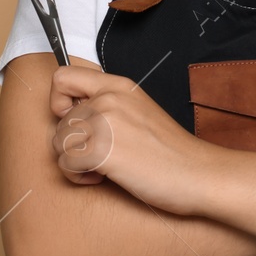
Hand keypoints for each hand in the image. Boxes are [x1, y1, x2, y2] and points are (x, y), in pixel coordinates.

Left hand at [48, 65, 210, 213]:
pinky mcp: (101, 151)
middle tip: (99, 156)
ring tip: (100, 168)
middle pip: (59, 121)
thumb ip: (108, 107)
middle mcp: (108, 99)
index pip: (63, 78)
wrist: (197, 174)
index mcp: (119, 86)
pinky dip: (78, 177)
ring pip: (58, 143)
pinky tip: (101, 178)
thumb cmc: (171, 152)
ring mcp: (104, 124)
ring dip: (73, 162)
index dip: (59, 101)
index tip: (77, 120)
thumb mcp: (139, 112)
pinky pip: (65, 164)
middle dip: (72, 144)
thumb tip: (72, 116)